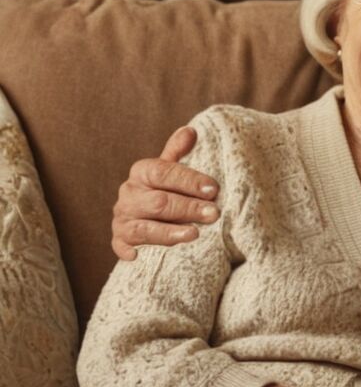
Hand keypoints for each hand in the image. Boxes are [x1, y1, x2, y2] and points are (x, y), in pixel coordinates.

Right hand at [111, 126, 220, 259]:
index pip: (165, 173)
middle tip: (214, 213)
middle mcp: (128, 194)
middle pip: (160, 202)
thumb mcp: (170, 168)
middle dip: (189, 208)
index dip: (189, 180)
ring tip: (194, 234)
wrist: (142, 213)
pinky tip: (140, 256)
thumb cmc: (163, 187)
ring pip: (145, 227)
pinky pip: (122, 246)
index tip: (214, 188)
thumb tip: (190, 130)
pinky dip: (131, 250)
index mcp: (142, 172)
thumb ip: (178, 151)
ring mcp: (122, 218)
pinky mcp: (119, 240)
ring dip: (170, 232)